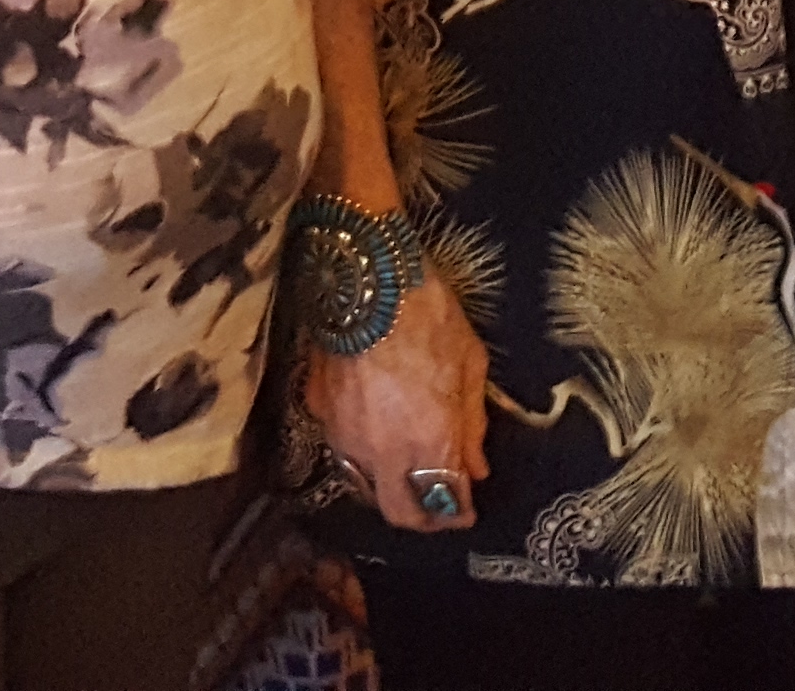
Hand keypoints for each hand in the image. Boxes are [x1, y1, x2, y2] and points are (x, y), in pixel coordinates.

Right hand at [299, 281, 490, 530]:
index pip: (445, 503)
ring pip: (365, 486)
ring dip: (388, 486)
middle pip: (399, 513)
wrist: (366, 277)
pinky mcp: (319, 412)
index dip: (459, 513)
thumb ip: (471, 425)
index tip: (467, 510)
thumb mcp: (470, 366)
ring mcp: (345, 436)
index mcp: (429, 442)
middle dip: (422, 517)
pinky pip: (343, 448)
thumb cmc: (429, 316)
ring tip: (405, 468)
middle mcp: (384, 452)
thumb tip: (475, 467)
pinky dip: (362, 452)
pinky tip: (374, 430)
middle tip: (438, 504)